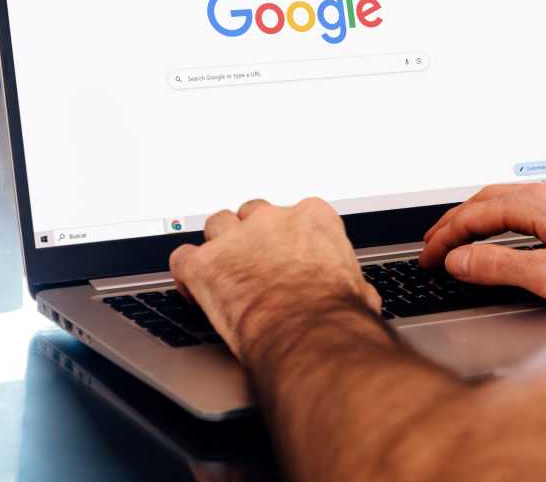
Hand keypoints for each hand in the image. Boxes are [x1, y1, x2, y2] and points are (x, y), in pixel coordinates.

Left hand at [169, 197, 380, 359]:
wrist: (307, 332)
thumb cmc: (335, 313)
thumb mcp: (356, 289)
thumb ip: (351, 283)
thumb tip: (363, 298)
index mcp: (313, 218)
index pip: (296, 213)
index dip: (288, 237)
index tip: (289, 254)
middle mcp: (272, 220)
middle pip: (253, 214)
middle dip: (251, 235)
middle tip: (253, 262)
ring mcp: (234, 238)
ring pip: (216, 226)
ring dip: (217, 245)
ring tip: (221, 269)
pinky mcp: (204, 264)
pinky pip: (183, 258)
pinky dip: (186, 274)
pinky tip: (194, 288)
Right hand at [420, 180, 545, 310]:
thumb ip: (501, 266)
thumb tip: (459, 260)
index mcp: (539, 202)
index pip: (474, 214)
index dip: (445, 236)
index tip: (428, 255)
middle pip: (487, 198)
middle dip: (455, 221)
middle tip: (433, 244)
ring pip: (509, 196)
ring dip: (479, 215)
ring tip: (462, 236)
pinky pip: (529, 200)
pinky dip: (503, 214)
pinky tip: (510, 228)